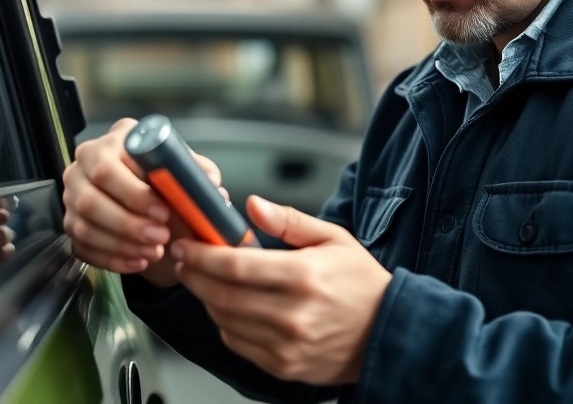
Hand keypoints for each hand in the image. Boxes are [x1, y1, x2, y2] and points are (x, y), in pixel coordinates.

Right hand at [63, 118, 223, 286]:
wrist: (155, 204)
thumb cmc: (169, 181)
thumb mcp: (187, 171)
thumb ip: (198, 174)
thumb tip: (212, 185)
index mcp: (114, 141)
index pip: (108, 167)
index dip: (134, 194)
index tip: (164, 212)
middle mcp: (85, 164)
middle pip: (91, 199)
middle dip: (128, 224)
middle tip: (161, 237)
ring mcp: (73, 195)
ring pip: (84, 226)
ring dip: (121, 244)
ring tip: (154, 251)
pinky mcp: (70, 223)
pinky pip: (82, 246)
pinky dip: (112, 258)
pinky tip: (138, 261)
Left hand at [171, 195, 392, 385]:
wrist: (387, 333)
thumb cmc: (362, 284)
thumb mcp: (334, 238)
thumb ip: (289, 221)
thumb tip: (254, 205)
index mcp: (305, 276)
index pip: (236, 266)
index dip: (203, 255)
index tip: (187, 245)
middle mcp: (293, 314)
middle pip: (223, 295)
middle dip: (194, 275)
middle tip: (185, 260)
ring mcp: (287, 345)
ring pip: (225, 320)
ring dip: (206, 298)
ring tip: (205, 280)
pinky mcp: (283, 366)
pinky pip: (237, 344)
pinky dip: (225, 324)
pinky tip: (230, 307)